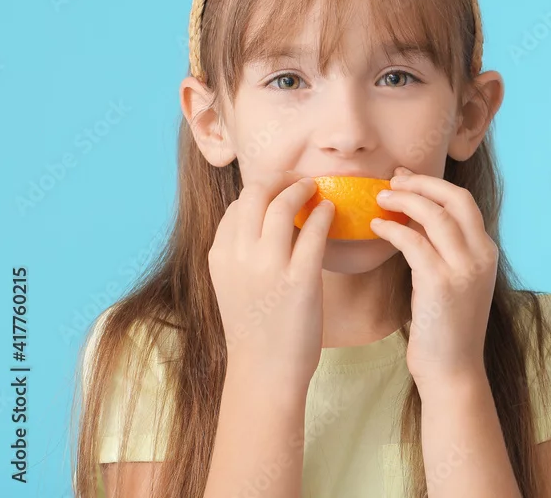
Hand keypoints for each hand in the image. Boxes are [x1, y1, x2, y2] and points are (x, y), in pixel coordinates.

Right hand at [208, 170, 334, 389]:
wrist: (264, 371)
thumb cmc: (254, 329)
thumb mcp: (232, 284)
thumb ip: (240, 252)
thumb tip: (261, 221)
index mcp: (219, 255)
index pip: (237, 206)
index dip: (261, 192)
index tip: (279, 191)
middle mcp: (239, 256)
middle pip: (255, 193)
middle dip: (279, 178)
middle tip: (298, 180)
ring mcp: (268, 267)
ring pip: (283, 204)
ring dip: (303, 189)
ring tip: (316, 189)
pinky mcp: (299, 280)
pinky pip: (314, 231)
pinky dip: (324, 213)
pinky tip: (331, 211)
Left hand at [370, 166, 497, 390]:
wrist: (453, 372)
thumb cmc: (445, 329)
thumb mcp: (453, 281)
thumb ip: (444, 250)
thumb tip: (417, 216)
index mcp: (486, 252)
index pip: (463, 201)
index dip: (432, 184)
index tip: (406, 178)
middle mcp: (480, 256)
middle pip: (454, 198)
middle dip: (420, 183)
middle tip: (391, 180)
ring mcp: (463, 269)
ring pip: (434, 215)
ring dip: (403, 200)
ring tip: (379, 199)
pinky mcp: (441, 284)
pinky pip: (413, 242)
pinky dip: (392, 228)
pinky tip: (376, 227)